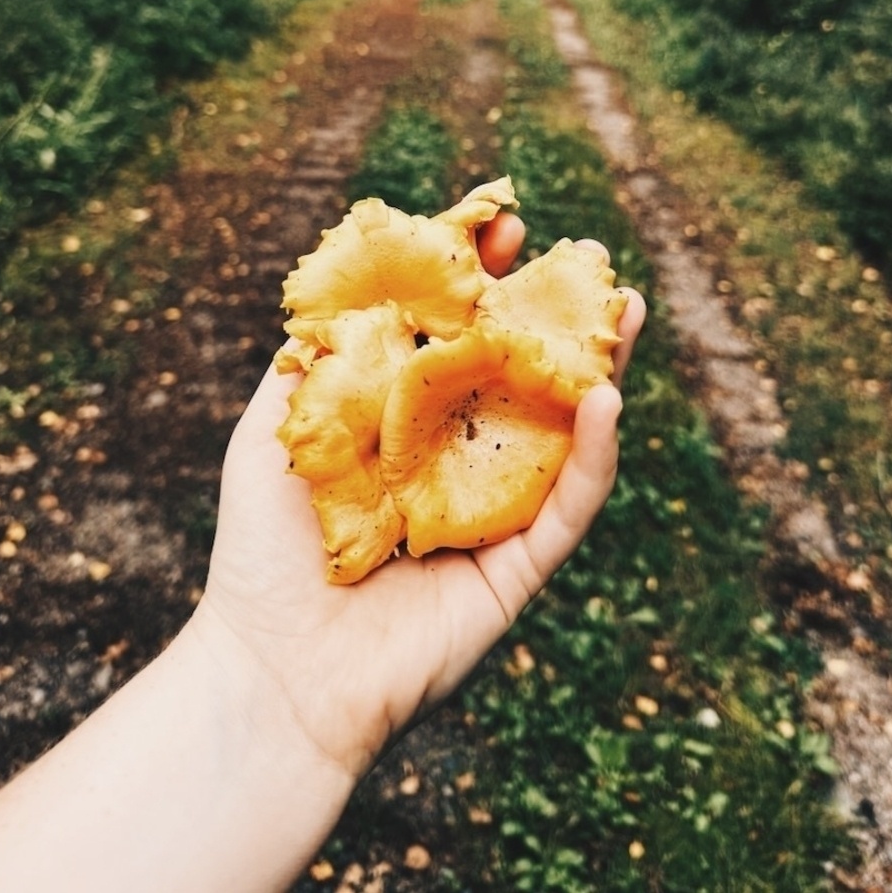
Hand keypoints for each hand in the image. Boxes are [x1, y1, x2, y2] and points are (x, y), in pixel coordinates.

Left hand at [190, 215, 644, 786]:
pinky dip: (594, 455)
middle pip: (522, 373)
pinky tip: (606, 398)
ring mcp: (494, 510)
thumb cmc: (265, 549)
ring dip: (602, 369)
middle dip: (557, 314)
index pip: (457, 337)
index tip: (501, 224)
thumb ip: (311, 362)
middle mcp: (457, 458)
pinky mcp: (520, 566)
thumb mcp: (274, 431)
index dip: (481, 280)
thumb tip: (351, 288)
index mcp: (405, 423)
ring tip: (626, 309)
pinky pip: (569, 505)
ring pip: (563, 431)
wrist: (277, 667)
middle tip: (588, 258)